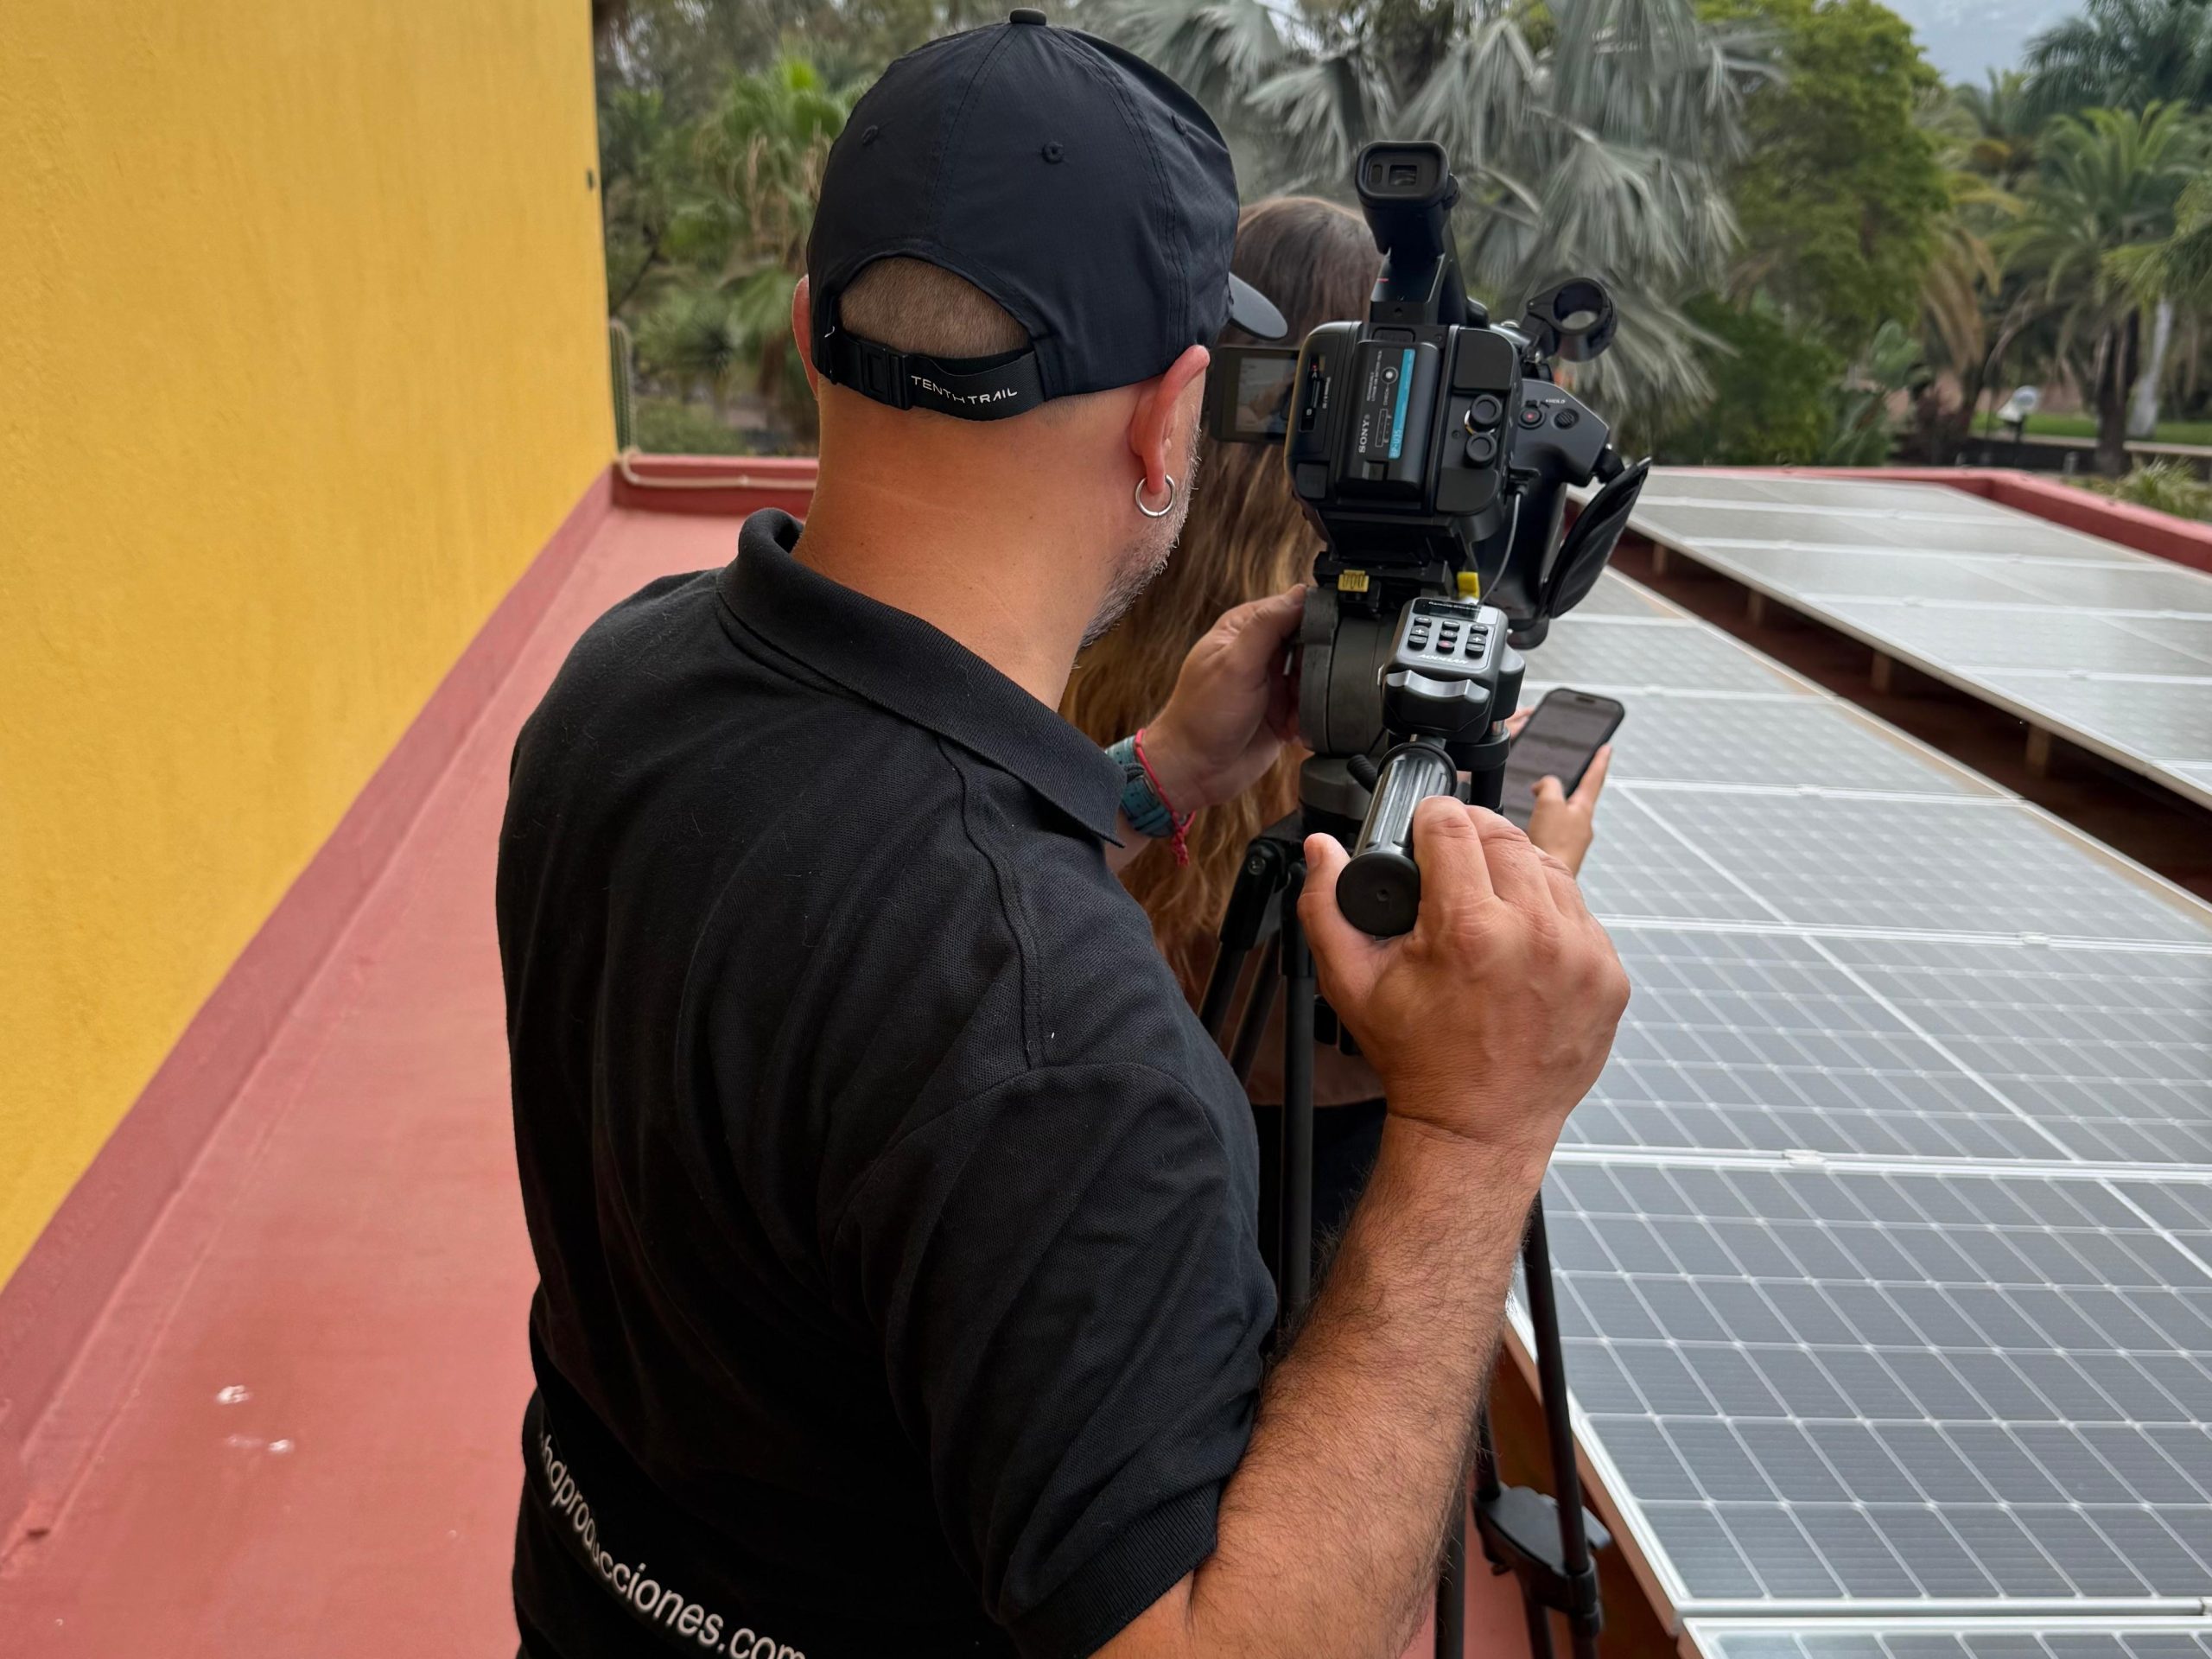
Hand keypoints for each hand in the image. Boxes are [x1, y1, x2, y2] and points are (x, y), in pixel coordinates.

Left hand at [1140, 587, 1303, 813]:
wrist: (1195, 771)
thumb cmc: (1203, 716)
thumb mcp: (1237, 663)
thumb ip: (1269, 625)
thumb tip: (1301, 593)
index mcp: (1244, 629)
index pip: (1291, 606)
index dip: (1313, 616)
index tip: (1328, 631)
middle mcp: (1260, 653)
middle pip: (1309, 640)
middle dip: (1318, 660)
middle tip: (1310, 679)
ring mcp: (1273, 683)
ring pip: (1315, 675)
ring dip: (1315, 692)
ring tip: (1298, 707)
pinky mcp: (1283, 713)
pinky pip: (1312, 707)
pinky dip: (1310, 717)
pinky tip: (1295, 728)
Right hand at [1298, 800, 1627, 1170]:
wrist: (1479, 1127)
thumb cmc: (1417, 1059)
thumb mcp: (1351, 984)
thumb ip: (1326, 906)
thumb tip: (1322, 848)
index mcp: (1469, 929)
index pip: (1454, 825)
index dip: (1431, 815)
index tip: (1424, 825)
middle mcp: (1535, 933)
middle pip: (1505, 836)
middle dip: (1472, 834)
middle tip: (1451, 854)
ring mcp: (1582, 955)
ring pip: (1548, 868)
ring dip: (1515, 868)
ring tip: (1487, 893)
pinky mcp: (1609, 976)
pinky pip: (1580, 913)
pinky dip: (1550, 912)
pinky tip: (1521, 935)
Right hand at [1500, 711, 1610, 875]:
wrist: (1547, 883)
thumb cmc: (1553, 846)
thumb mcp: (1550, 803)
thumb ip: (1549, 786)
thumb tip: (1544, 783)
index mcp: (1584, 810)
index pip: (1594, 778)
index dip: (1599, 760)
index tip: (1607, 747)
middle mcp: (1582, 826)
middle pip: (1580, 797)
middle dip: (1575, 783)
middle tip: (1576, 770)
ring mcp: (1571, 842)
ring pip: (1564, 815)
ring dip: (1555, 806)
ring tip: (1540, 799)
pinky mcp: (1558, 854)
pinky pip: (1551, 831)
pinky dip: (1543, 823)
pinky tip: (1530, 828)